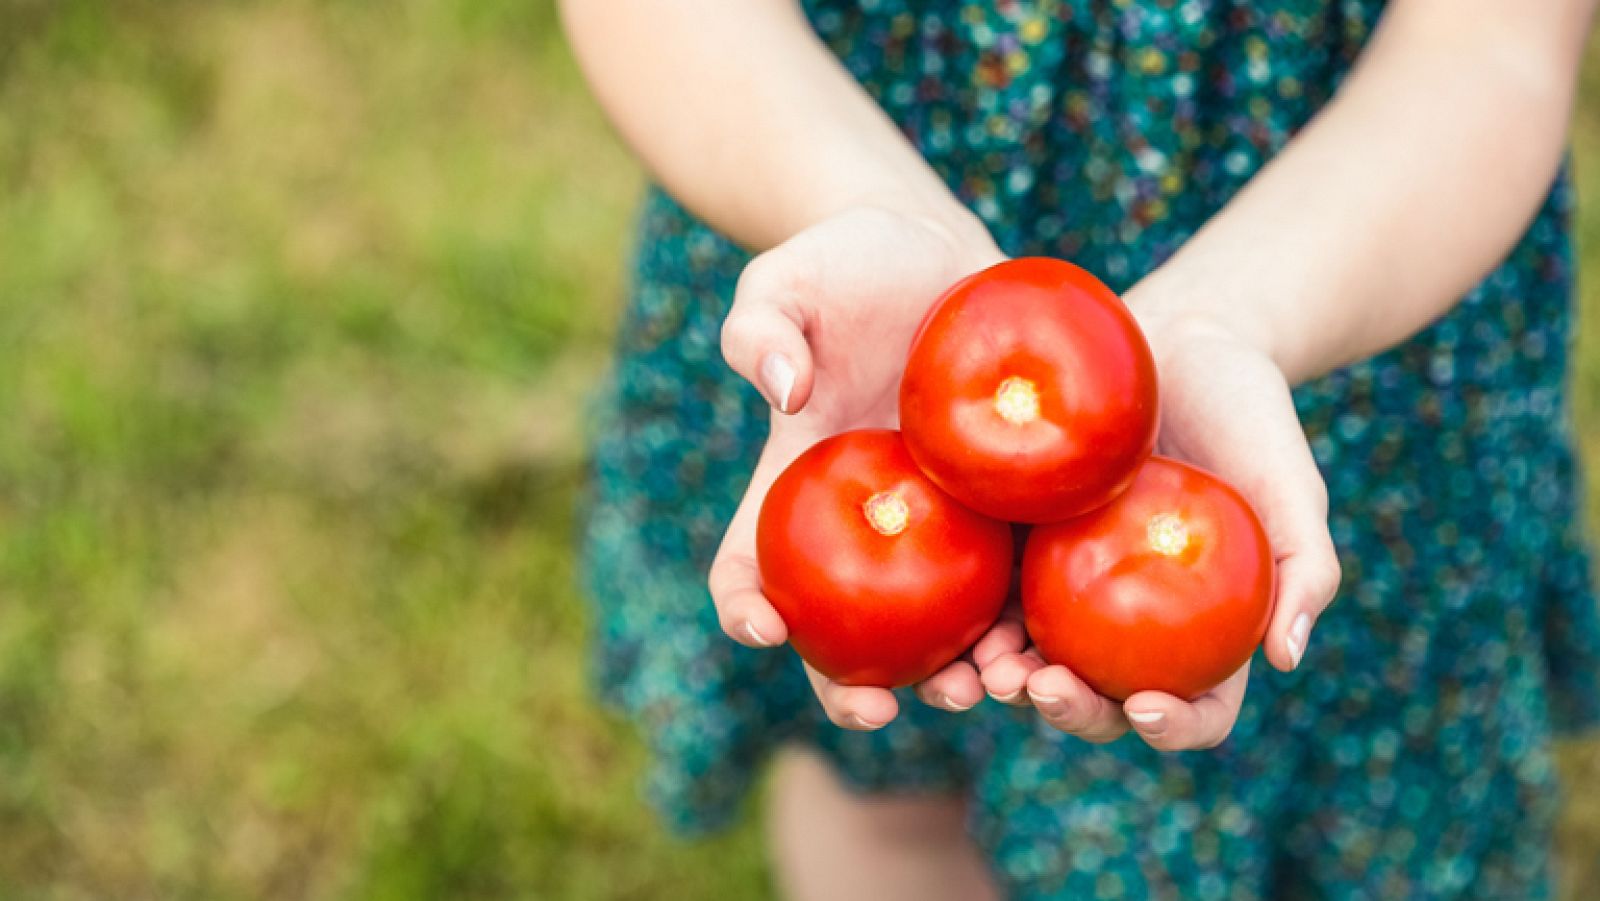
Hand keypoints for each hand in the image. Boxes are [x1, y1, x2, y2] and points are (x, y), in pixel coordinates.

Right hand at [709, 205, 1006, 729]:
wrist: (939, 250)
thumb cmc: (847, 262)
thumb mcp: (787, 278)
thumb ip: (762, 327)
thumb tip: (783, 392)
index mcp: (794, 486)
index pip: (749, 562)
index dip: (742, 605)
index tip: (758, 626)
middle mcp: (863, 527)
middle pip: (841, 633)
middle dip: (850, 688)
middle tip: (877, 710)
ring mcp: (938, 528)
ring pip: (936, 631)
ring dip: (951, 676)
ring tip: (981, 690)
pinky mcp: (1007, 512)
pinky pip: (1015, 581)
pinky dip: (1027, 624)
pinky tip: (1053, 643)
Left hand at [977, 294, 1341, 749]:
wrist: (1179, 339)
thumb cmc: (1249, 412)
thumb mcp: (1291, 482)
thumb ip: (1306, 566)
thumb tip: (1287, 657)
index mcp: (1207, 628)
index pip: (1198, 706)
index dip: (1173, 726)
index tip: (1143, 707)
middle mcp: (1135, 622)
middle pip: (1104, 697)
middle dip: (1071, 712)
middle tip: (1041, 689)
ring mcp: (1073, 586)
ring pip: (1037, 658)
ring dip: (1008, 681)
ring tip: (987, 673)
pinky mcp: (1021, 543)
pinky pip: (992, 592)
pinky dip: (972, 620)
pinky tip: (957, 619)